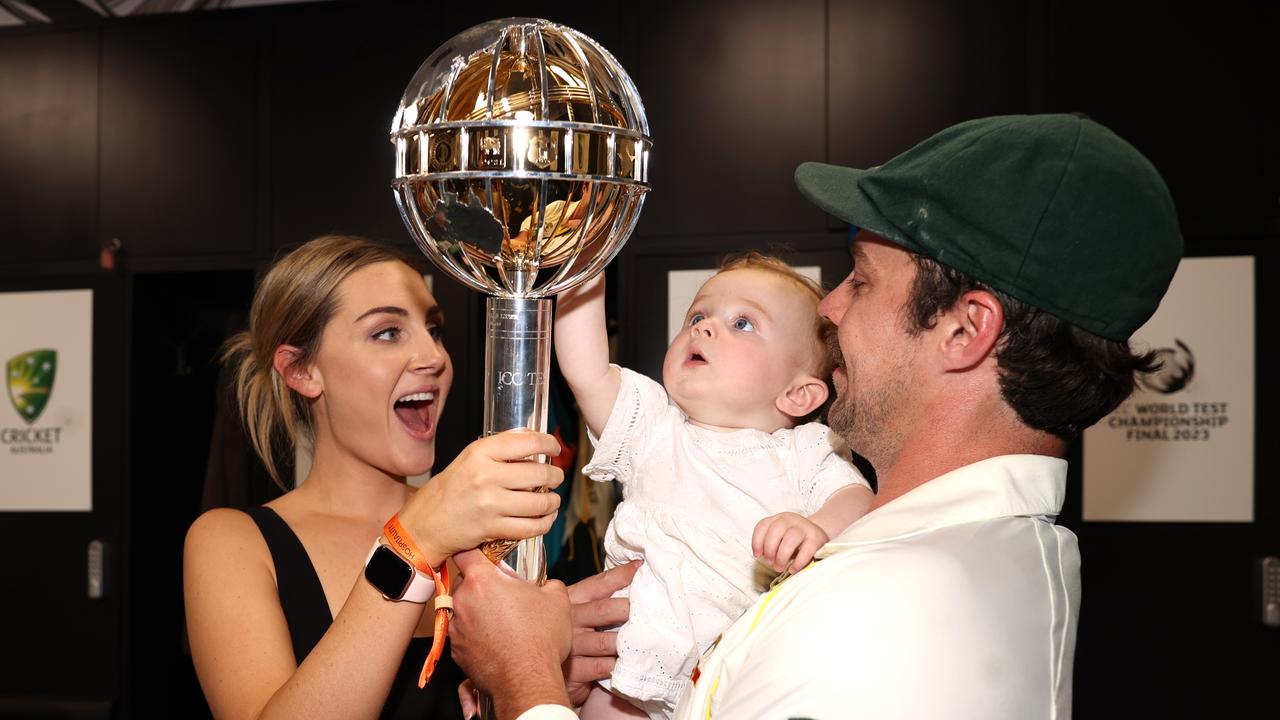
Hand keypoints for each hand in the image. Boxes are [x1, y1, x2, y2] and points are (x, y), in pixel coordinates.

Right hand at [401, 431, 562, 566]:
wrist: (426, 523)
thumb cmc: (450, 489)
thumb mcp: (470, 458)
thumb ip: (500, 448)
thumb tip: (534, 440)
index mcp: (480, 453)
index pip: (528, 442)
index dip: (549, 443)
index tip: (555, 448)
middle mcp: (486, 476)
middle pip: (540, 474)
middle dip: (555, 475)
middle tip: (556, 477)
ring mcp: (490, 504)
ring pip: (541, 503)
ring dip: (553, 501)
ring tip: (552, 499)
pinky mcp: (493, 528)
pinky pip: (532, 527)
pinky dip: (545, 522)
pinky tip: (545, 517)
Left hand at [451, 550, 572, 717]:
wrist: (528, 681)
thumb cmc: (540, 640)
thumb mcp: (557, 600)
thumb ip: (548, 583)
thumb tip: (547, 585)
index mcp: (483, 582)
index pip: (465, 553)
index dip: (475, 552)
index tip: (485, 557)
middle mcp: (463, 602)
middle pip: (464, 583)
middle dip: (481, 586)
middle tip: (504, 595)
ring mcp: (457, 629)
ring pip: (463, 610)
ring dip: (478, 612)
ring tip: (503, 623)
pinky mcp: (457, 652)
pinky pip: (464, 635)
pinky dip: (476, 636)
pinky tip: (498, 642)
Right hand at [563, 560, 639, 706]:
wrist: (542, 672)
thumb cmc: (569, 637)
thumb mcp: (578, 612)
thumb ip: (597, 598)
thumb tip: (632, 577)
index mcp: (570, 599)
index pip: (599, 583)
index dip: (621, 575)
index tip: (640, 566)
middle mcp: (568, 619)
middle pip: (605, 610)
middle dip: (629, 609)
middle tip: (653, 609)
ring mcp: (570, 645)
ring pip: (608, 640)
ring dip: (629, 641)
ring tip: (648, 639)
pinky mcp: (574, 671)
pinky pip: (603, 666)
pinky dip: (619, 664)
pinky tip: (630, 662)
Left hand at [752, 512, 829, 573]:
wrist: (820, 534)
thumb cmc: (795, 540)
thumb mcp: (781, 537)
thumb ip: (771, 543)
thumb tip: (761, 557)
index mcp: (780, 519)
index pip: (763, 525)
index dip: (757, 541)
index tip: (757, 556)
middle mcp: (792, 520)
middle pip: (776, 529)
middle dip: (770, 549)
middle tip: (770, 563)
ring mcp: (805, 528)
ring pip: (790, 538)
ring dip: (781, 556)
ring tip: (779, 567)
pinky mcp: (817, 539)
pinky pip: (806, 550)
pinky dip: (797, 562)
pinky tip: (793, 569)